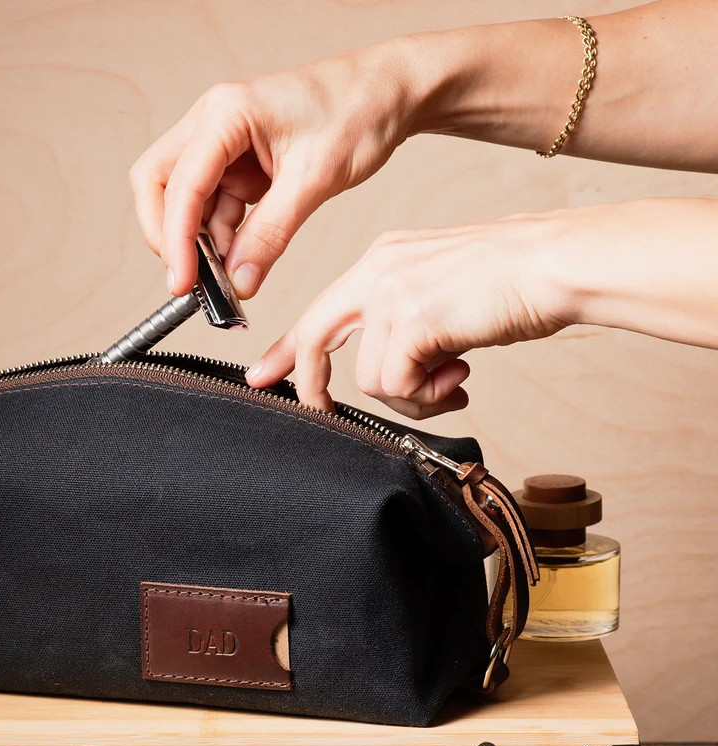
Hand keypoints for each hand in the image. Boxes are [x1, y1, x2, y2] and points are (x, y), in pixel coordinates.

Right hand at [128, 42, 421, 299]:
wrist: (390, 93)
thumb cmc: (358, 111)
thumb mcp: (314, 180)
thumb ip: (270, 234)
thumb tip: (239, 280)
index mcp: (225, 113)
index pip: (179, 184)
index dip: (174, 239)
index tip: (183, 283)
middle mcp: (214, 124)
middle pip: (159, 185)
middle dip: (168, 235)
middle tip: (191, 280)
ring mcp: (224, 145)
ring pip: (185, 202)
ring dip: (199, 243)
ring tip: (226, 279)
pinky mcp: (239, 165)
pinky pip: (215, 208)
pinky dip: (222, 239)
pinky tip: (240, 260)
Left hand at [248, 213, 568, 416]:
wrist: (557, 265)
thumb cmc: (513, 286)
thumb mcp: (441, 298)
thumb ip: (406, 327)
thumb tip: (394, 378)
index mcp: (382, 260)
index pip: (319, 309)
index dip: (287, 348)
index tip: (262, 374)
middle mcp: (378, 269)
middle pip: (314, 338)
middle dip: (311, 386)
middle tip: (324, 411)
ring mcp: (392, 292)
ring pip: (368, 379)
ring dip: (410, 397)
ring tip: (452, 383)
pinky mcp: (412, 319)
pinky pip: (395, 385)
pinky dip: (427, 396)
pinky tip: (460, 379)